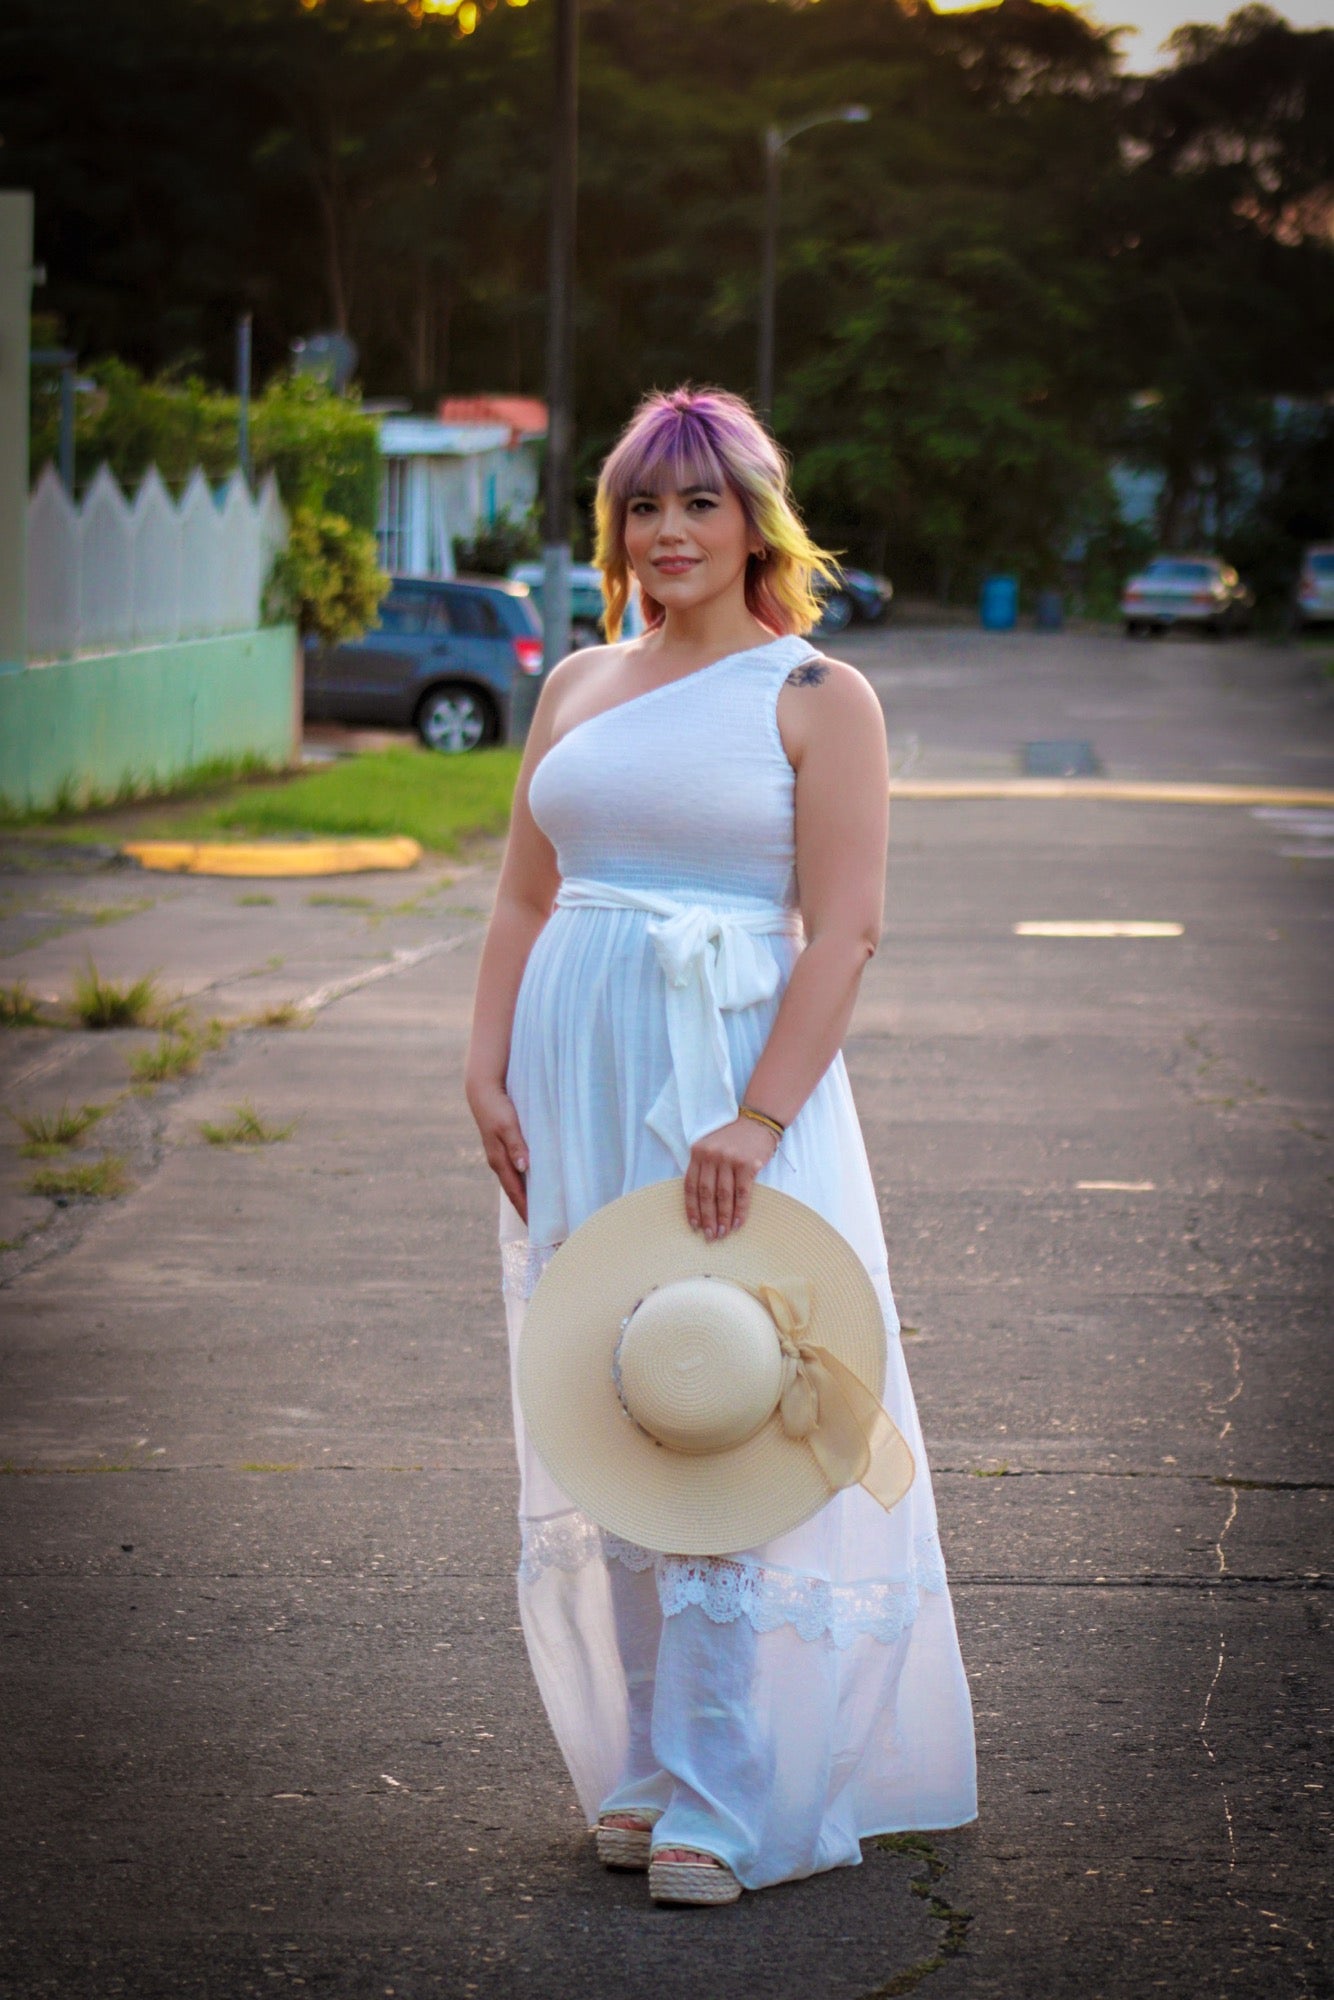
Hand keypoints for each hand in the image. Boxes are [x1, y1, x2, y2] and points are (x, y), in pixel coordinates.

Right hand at [467, 1078, 529, 1224]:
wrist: (482, 1091)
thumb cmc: (497, 1107)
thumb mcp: (508, 1125)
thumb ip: (517, 1146)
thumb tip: (525, 1168)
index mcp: (499, 1161)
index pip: (515, 1192)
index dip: (526, 1209)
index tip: (537, 1227)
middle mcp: (499, 1162)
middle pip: (515, 1192)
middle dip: (526, 1209)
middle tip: (541, 1226)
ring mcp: (500, 1156)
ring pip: (515, 1182)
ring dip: (526, 1196)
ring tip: (541, 1210)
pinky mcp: (504, 1148)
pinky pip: (516, 1171)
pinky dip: (525, 1181)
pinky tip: (534, 1183)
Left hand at [685, 1115, 778, 1240]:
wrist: (758, 1121)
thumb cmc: (734, 1139)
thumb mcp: (712, 1147)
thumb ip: (704, 1168)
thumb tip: (702, 1204)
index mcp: (698, 1152)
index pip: (690, 1185)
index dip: (692, 1208)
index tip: (694, 1225)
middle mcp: (711, 1155)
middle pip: (706, 1193)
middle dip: (707, 1217)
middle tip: (710, 1236)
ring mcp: (729, 1159)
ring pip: (723, 1196)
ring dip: (723, 1218)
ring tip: (723, 1233)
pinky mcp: (747, 1164)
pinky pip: (742, 1193)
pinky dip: (740, 1211)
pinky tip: (738, 1223)